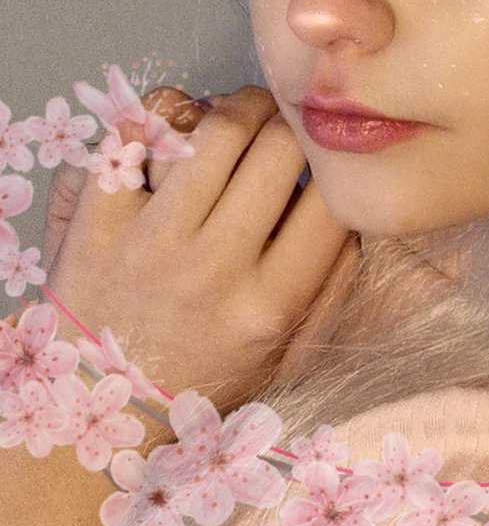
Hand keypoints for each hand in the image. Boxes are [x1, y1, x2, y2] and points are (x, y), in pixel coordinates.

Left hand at [45, 86, 356, 417]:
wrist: (97, 420)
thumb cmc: (202, 383)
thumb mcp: (287, 357)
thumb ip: (332, 289)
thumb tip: (356, 215)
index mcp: (268, 305)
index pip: (331, 197)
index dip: (338, 164)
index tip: (328, 161)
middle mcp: (213, 268)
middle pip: (279, 144)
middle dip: (292, 120)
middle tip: (286, 123)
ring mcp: (150, 241)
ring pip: (215, 128)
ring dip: (238, 105)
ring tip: (241, 115)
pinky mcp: (96, 223)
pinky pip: (133, 134)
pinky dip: (157, 116)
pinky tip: (173, 129)